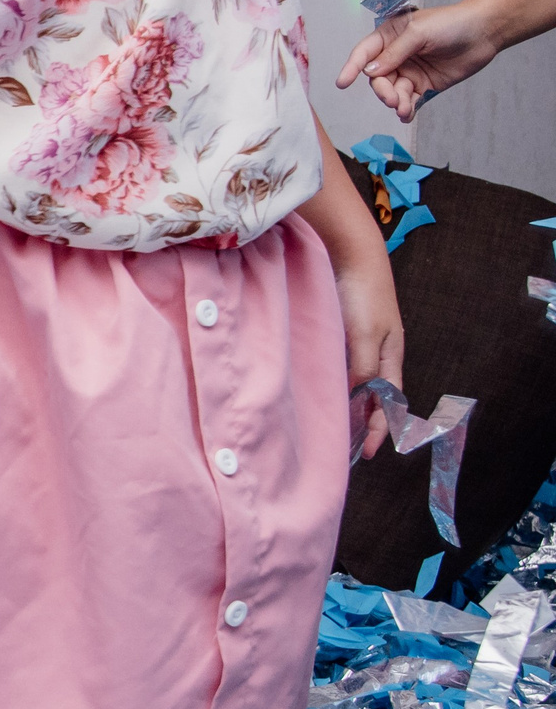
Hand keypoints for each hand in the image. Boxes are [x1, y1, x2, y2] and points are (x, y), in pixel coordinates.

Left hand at [334, 242, 405, 460]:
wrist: (352, 255)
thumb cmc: (363, 295)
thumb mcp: (366, 335)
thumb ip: (364, 368)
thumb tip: (360, 399)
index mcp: (390, 357)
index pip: (388, 403)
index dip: (378, 428)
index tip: (366, 453)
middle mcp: (377, 353)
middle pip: (373, 396)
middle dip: (364, 421)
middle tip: (347, 447)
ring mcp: (360, 343)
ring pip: (356, 383)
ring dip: (349, 405)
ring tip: (333, 427)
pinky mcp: (343, 334)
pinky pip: (341, 367)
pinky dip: (335, 384)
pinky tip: (319, 393)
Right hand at [336, 3, 501, 123]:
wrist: (485, 32)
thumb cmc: (452, 23)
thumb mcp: (419, 32)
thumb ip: (394, 53)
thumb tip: (370, 71)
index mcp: (390, 37)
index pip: (364, 54)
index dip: (352, 67)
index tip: (343, 83)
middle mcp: (396, 56)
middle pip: (378, 78)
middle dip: (383, 90)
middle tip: (393, 98)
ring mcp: (410, 71)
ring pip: (393, 92)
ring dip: (396, 102)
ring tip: (405, 107)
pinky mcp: (424, 85)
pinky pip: (410, 101)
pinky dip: (407, 109)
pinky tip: (408, 114)